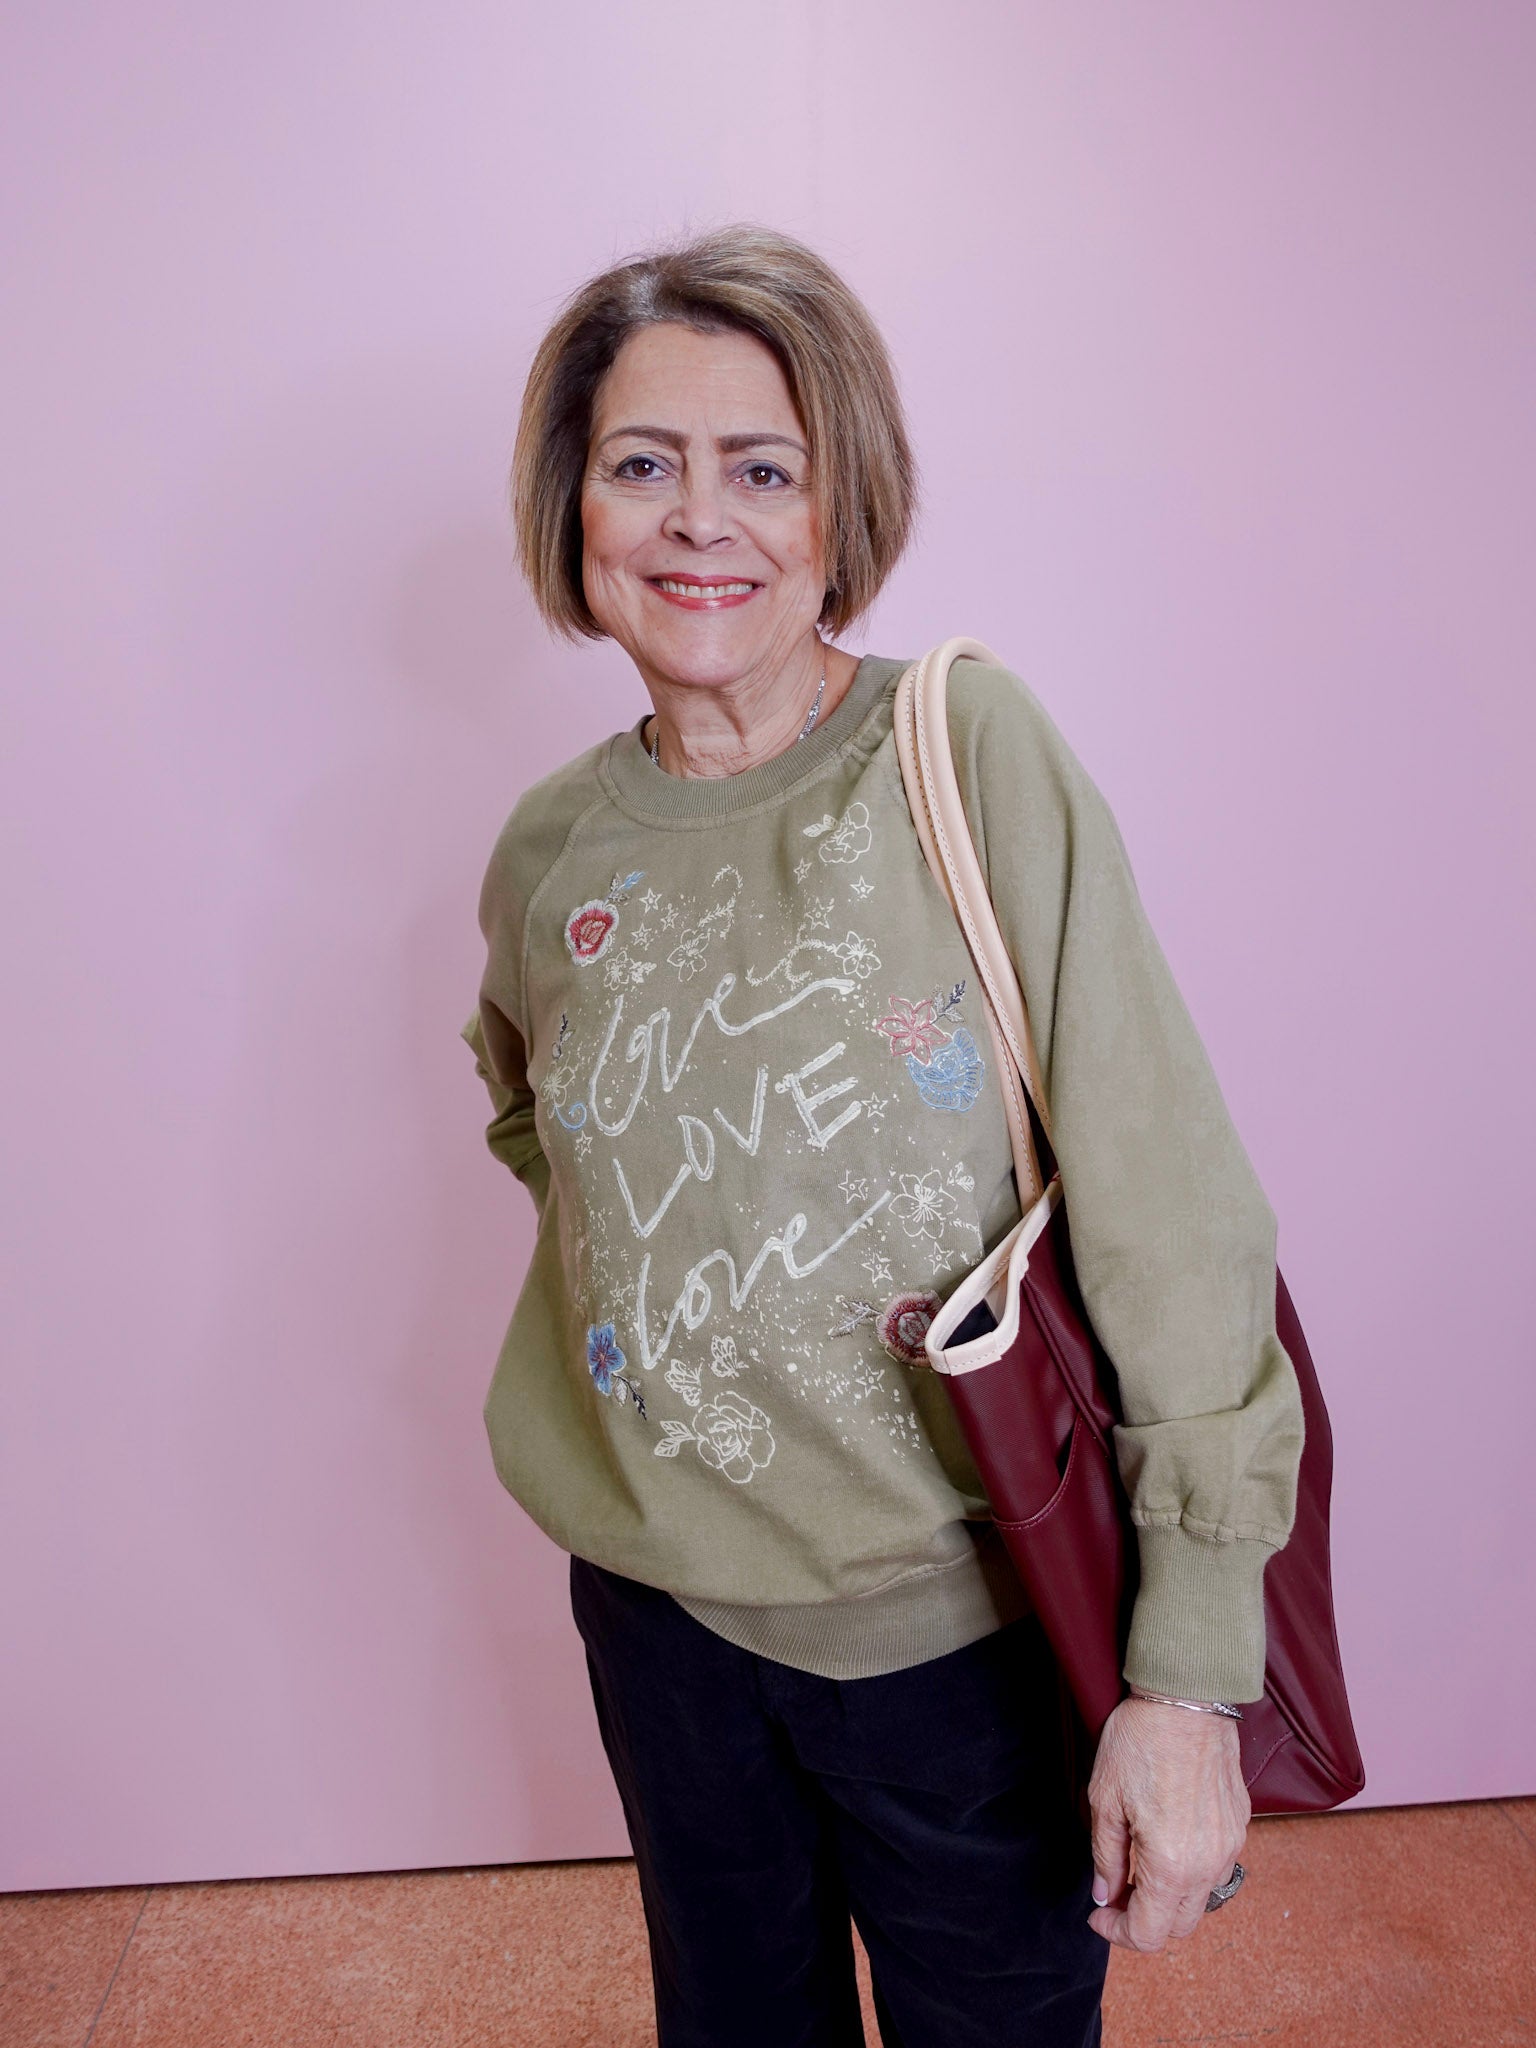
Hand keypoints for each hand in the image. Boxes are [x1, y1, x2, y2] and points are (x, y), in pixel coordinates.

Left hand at [1085, 1697, 1249, 1952]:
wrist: (1185, 1699)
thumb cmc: (1139, 1743)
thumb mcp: (1104, 1801)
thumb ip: (1106, 1857)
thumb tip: (1105, 1895)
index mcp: (1171, 1866)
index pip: (1149, 1933)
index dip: (1117, 1933)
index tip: (1098, 1915)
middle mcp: (1208, 1864)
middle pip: (1179, 1926)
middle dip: (1144, 1921)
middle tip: (1115, 1894)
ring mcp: (1230, 1845)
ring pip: (1202, 1899)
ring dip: (1170, 1899)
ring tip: (1139, 1868)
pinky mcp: (1239, 1824)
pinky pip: (1217, 1867)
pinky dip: (1191, 1872)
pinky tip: (1168, 1844)